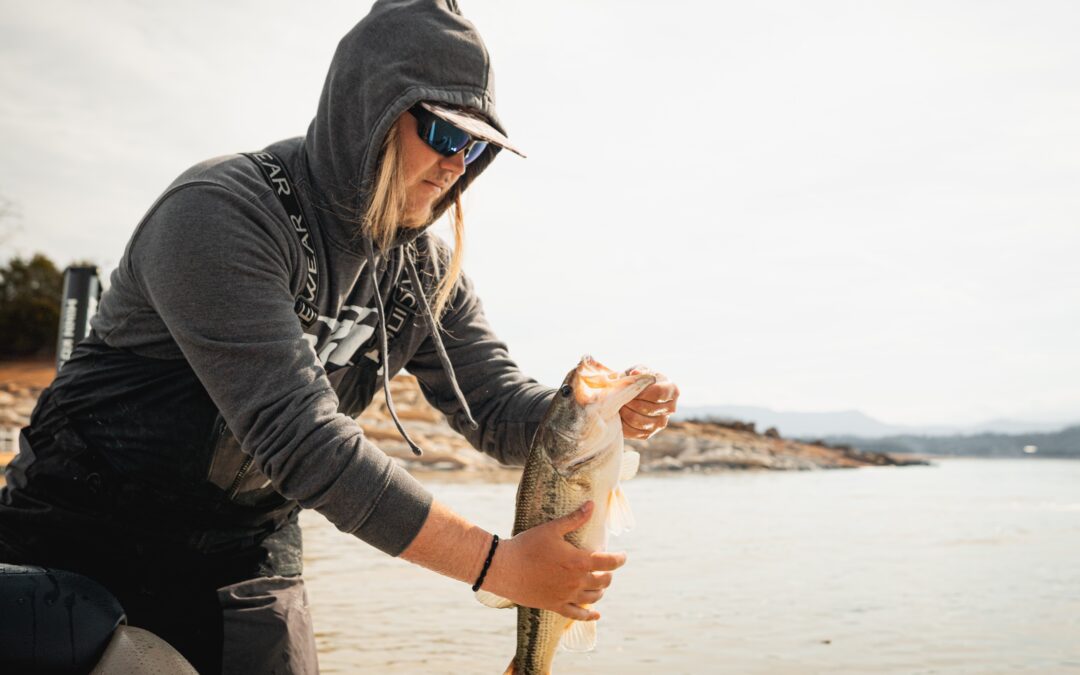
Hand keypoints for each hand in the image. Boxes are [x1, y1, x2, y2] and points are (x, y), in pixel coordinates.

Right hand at [481, 501, 624, 620]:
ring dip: (600, 590)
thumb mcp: (552, 529)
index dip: (620, 559)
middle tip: (606, 567)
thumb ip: (574, 519)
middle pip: (604, 581)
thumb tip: (592, 505)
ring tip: (599, 584)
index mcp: (578, 562)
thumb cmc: (527, 545)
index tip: (623, 556)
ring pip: (593, 597)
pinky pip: (577, 615)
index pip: (609, 562)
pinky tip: (595, 614)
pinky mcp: (555, 605)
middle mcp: (576, 582)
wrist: (504, 568)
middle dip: (609, 574)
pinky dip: (589, 615)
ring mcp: (566, 596)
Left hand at [620, 366, 678, 439]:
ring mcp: (660, 423)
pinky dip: (622, 423)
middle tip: (619, 396)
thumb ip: (637, 372)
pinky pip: (633, 431)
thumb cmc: (638, 379)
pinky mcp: (648, 434)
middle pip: (648, 408)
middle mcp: (671, 408)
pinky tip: (619, 414)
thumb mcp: (638, 371)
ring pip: (639, 421)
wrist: (633, 393)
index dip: (642, 392)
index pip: (659, 393)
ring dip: (625, 412)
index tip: (630, 389)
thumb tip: (635, 374)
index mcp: (672, 390)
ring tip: (619, 403)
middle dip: (630, 402)